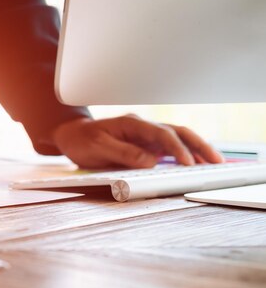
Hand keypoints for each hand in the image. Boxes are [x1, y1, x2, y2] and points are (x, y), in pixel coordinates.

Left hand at [51, 114, 223, 168]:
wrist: (72, 136)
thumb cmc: (82, 141)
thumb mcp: (98, 148)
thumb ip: (123, 153)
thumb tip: (150, 162)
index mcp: (132, 124)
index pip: (162, 134)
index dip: (177, 149)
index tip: (188, 163)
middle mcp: (143, 127)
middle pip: (178, 132)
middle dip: (198, 145)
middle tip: (216, 161)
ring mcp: (146, 135)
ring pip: (178, 138)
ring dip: (196, 149)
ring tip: (214, 163)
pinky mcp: (146, 145)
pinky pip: (170, 148)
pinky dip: (185, 154)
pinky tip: (196, 163)